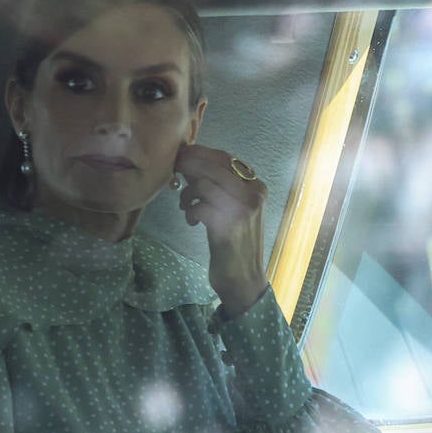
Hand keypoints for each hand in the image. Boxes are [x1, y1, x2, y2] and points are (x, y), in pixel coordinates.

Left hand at [174, 143, 267, 316]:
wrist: (244, 279)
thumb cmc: (236, 243)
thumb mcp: (234, 210)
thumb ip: (220, 187)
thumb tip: (191, 164)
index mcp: (257, 187)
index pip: (226, 158)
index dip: (201, 153)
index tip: (183, 155)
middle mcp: (253, 195)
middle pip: (214, 166)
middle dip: (189, 165)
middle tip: (174, 170)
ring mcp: (243, 210)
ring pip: (205, 184)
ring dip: (187, 193)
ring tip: (185, 206)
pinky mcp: (228, 227)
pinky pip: (199, 206)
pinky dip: (190, 211)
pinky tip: (192, 221)